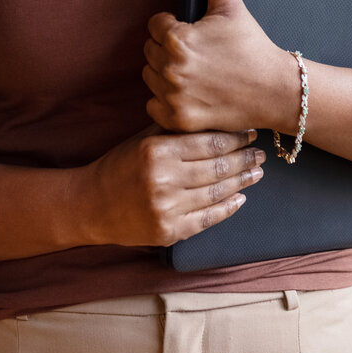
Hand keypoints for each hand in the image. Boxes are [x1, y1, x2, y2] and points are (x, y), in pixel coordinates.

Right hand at [76, 127, 265, 246]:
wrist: (90, 205)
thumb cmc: (119, 167)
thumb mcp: (143, 140)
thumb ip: (175, 131)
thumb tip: (217, 119)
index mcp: (157, 151)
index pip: (209, 143)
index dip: (235, 138)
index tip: (250, 132)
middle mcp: (163, 180)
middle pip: (217, 168)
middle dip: (244, 159)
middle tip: (260, 153)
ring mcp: (166, 209)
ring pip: (216, 194)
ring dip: (241, 182)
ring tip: (256, 173)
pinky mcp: (168, 232)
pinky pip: (207, 219)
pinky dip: (227, 209)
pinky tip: (239, 198)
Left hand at [142, 0, 299, 134]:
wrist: (275, 90)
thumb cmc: (252, 46)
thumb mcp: (231, 3)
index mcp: (178, 38)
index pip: (155, 25)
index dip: (177, 27)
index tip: (199, 35)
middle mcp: (170, 68)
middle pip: (150, 50)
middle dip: (170, 49)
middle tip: (200, 54)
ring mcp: (173, 97)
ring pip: (150, 77)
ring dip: (166, 74)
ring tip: (197, 73)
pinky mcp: (176, 120)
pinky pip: (152, 105)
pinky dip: (167, 101)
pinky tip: (192, 93)